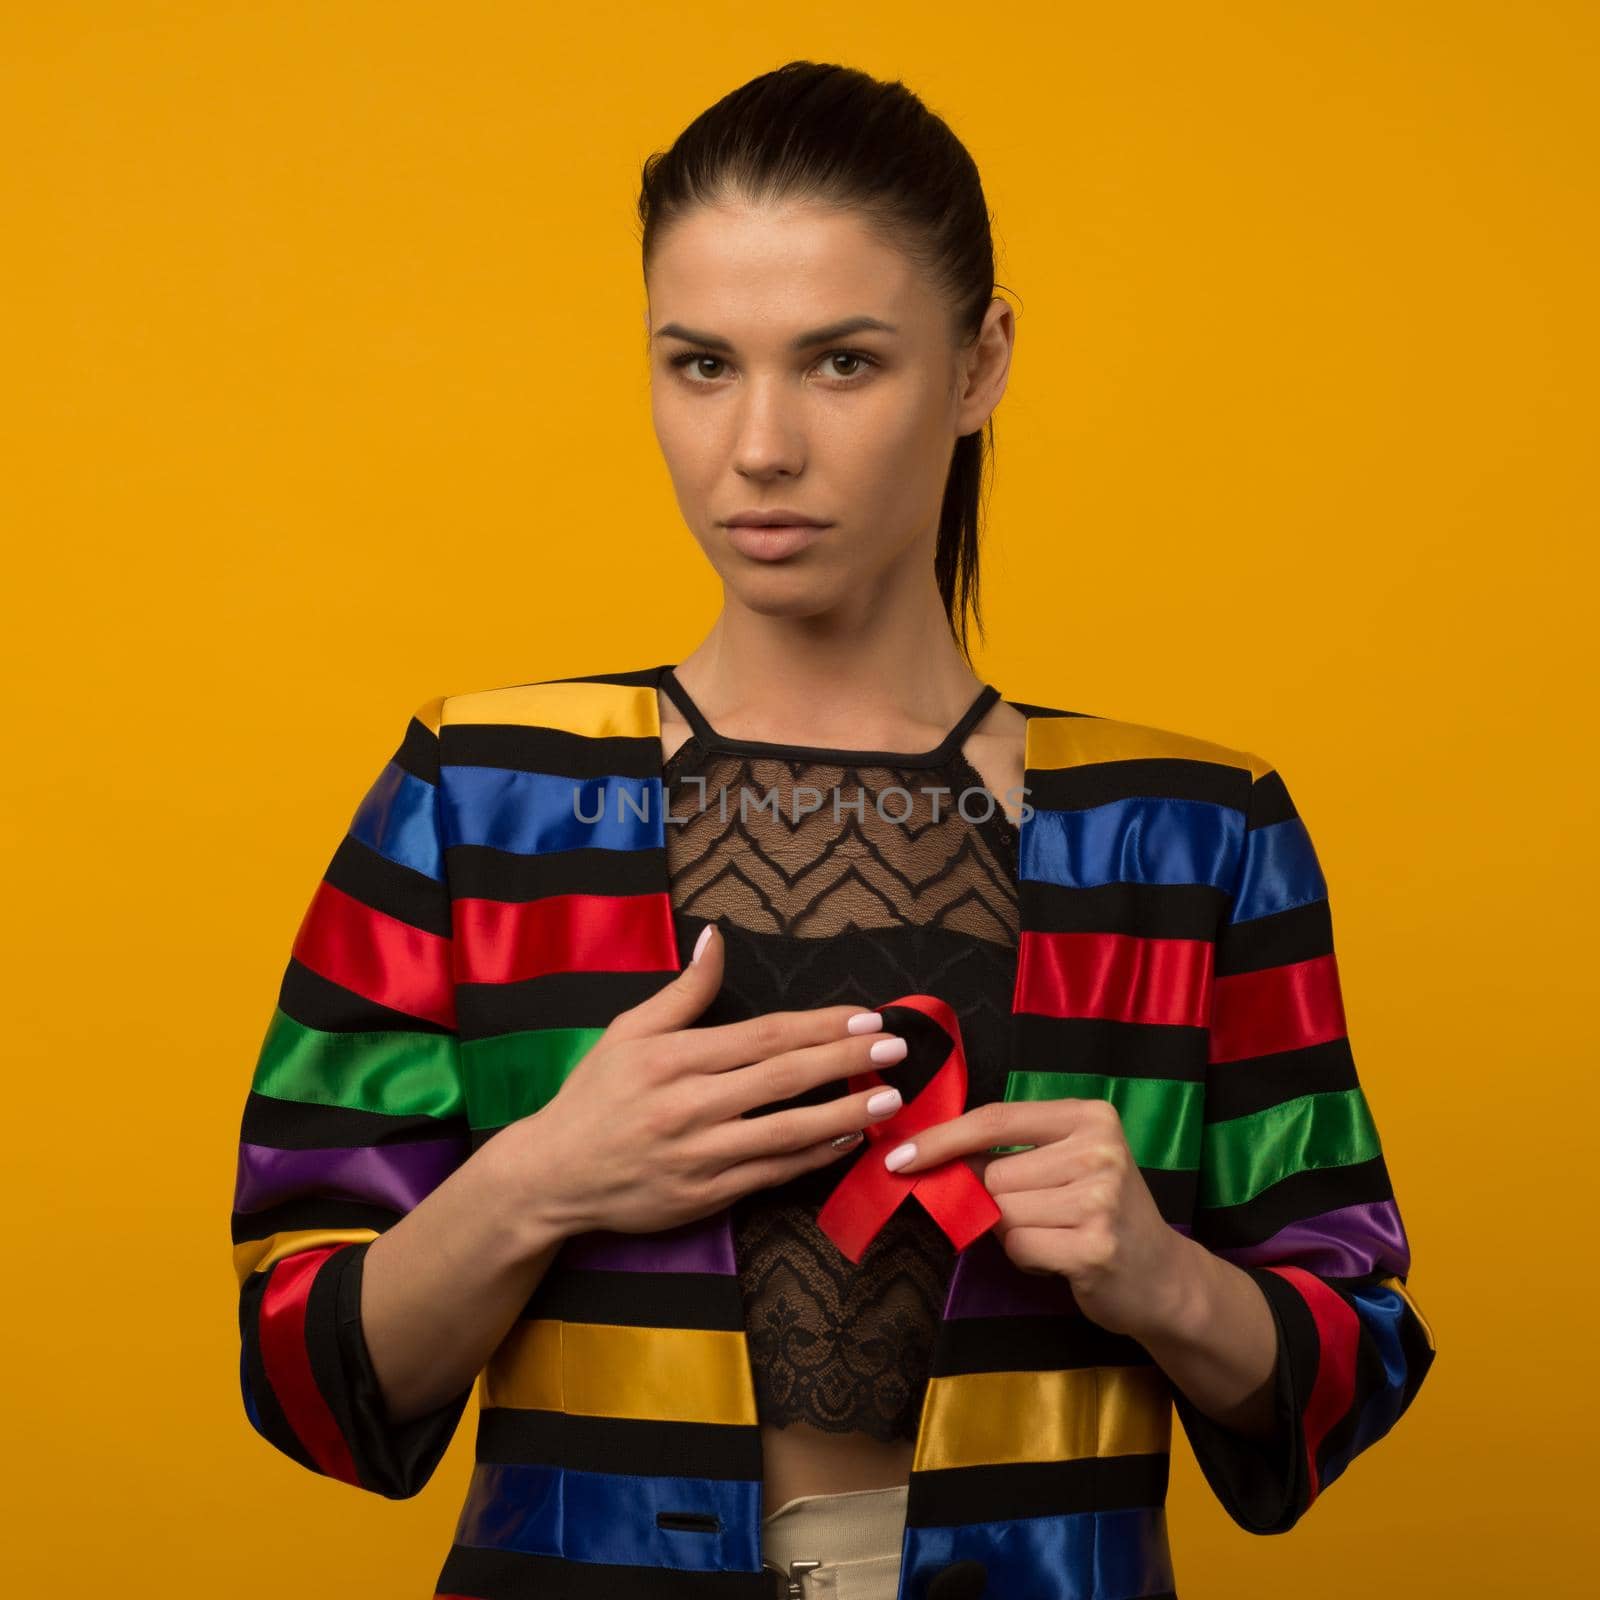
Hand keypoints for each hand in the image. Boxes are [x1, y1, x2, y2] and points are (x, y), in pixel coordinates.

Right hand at [503, 924, 909, 1238]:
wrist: (552, 1176)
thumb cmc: (594, 1095)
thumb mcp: (629, 1031)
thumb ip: (684, 990)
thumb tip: (717, 938)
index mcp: (672, 1057)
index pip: (762, 1035)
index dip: (819, 1025)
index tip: (865, 1016)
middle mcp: (687, 1105)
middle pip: (782, 1078)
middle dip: (845, 1059)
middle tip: (895, 1048)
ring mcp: (697, 1155)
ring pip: (785, 1133)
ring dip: (843, 1114)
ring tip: (888, 1099)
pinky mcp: (703, 1197)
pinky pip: (770, 1175)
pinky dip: (812, 1158)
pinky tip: (846, 1141)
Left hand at [882, 1098, 1189, 1340]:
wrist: (1165, 1277)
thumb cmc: (1101, 1213)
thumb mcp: (1068, 1163)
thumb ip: (1012, 1153)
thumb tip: (931, 1156)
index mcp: (1089, 1116)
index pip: (995, 1119)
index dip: (941, 1138)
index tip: (899, 1156)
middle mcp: (1099, 1150)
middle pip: (994, 1174)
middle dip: (997, 1202)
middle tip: (1041, 1215)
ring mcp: (1101, 1199)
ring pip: (1002, 1213)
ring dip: (1013, 1233)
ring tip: (1055, 1235)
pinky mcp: (1095, 1247)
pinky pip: (1019, 1247)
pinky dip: (1026, 1258)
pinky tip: (1061, 1258)